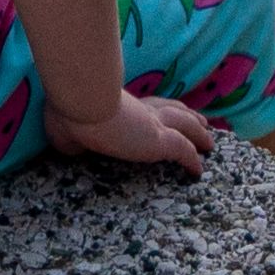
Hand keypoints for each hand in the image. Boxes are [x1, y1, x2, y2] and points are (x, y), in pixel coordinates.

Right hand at [44, 81, 221, 176]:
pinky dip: (192, 159)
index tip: (163, 111)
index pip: (146, 105)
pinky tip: (198, 169)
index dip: (158, 108)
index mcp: (120, 105)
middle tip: (200, 121)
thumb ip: (70, 136)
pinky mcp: (160, 141)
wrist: (83, 107)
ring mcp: (153, 124)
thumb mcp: (65, 125)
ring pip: (185, 124)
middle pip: (172, 109)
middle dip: (187, 115)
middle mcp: (140, 111)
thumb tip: (68, 144)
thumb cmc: (69, 114)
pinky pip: (183, 151)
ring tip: (208, 139)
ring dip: (198, 131)